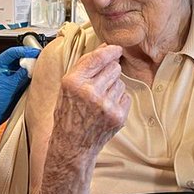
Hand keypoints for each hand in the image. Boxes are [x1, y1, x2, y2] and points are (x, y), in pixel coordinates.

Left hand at [0, 45, 41, 128]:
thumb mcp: (8, 87)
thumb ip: (20, 76)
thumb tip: (31, 66)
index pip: (12, 53)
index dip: (24, 51)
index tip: (34, 53)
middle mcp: (3, 69)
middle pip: (18, 59)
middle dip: (29, 58)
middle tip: (40, 59)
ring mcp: (9, 77)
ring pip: (22, 67)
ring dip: (30, 67)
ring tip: (40, 68)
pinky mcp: (14, 84)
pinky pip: (24, 77)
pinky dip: (30, 76)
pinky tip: (36, 77)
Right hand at [48, 45, 130, 163]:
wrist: (72, 145)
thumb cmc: (68, 114)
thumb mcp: (67, 87)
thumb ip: (85, 67)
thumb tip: (105, 47)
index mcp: (73, 82)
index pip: (98, 58)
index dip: (110, 51)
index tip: (117, 49)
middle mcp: (90, 92)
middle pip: (114, 67)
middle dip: (110, 71)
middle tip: (100, 83)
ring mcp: (105, 105)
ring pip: (121, 82)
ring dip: (113, 87)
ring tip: (100, 100)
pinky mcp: (118, 116)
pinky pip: (126, 96)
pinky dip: (119, 100)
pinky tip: (106, 109)